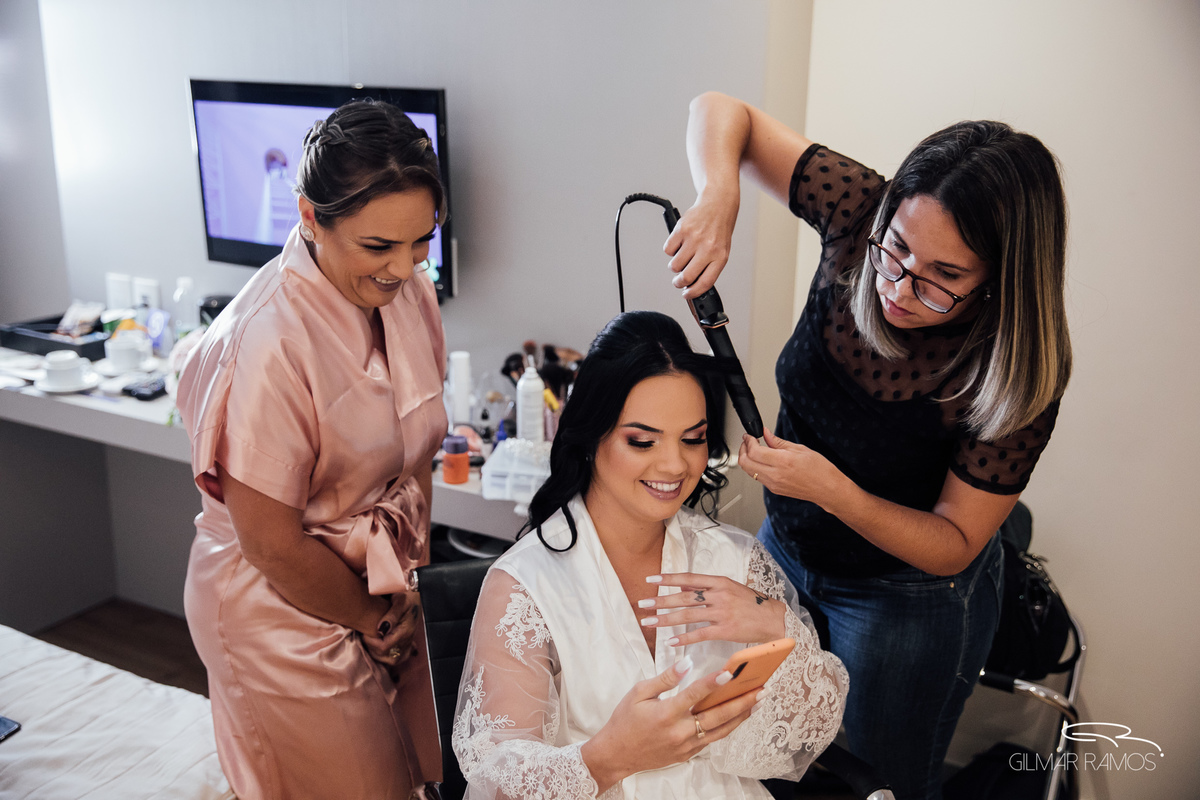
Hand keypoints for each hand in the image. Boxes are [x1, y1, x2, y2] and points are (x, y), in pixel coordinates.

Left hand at [361, 591, 420, 669]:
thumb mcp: (399, 601)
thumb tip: (380, 630)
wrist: (415, 594)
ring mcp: (408, 643)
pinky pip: (400, 659)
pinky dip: (389, 657)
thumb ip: (391, 615)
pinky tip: (382, 650)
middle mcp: (408, 640)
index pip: (384, 646)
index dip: (371, 642)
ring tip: (372, 643)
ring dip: (379, 655)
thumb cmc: (406, 595)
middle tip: (367, 637)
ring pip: (393, 661)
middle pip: (387, 656)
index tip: (364, 632)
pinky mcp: (408, 644)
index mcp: (405, 630)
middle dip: (373, 649)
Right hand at [581, 657, 760, 792]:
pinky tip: (737, 716)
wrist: (616, 754)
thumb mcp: (639, 693)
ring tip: (757, 702)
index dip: (714, 682)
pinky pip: (712, 739)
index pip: (695, 694)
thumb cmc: (625, 719)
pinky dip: (726, 727)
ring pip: (720, 731)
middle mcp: (679, 732)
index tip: (731, 672)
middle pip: (717, 716)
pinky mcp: (687, 754)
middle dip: (741, 701)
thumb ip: (665, 678)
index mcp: (665, 714)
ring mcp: (685, 746)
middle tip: (761, 689)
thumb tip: (686, 662)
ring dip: (740, 716)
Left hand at [641, 572, 785, 646]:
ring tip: (649, 622)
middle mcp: (719, 595)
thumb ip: (708, 588)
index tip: (650, 579)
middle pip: (684, 598)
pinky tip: (670, 641)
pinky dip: (684, 638)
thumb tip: (683, 587)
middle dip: (661, 601)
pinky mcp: (726, 630)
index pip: (688, 579)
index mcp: (719, 582)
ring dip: (666, 619)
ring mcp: (722, 613)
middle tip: (642, 604)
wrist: (774, 619)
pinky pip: (700, 634)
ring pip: (688, 616)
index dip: (668, 579)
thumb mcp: (730, 588)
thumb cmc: (750, 604)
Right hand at [663, 190, 739, 299]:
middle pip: (687, 276)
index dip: (693, 292)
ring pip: (674, 265)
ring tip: (682, 258)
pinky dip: (671, 250)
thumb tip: (693, 284)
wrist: (718, 205)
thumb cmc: (719, 230)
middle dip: (679, 283)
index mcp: (720, 257)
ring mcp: (694, 239)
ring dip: (675, 266)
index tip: (686, 295)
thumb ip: (709, 267)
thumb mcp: (721, 251)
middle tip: (678, 281)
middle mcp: (707, 249)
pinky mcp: (681, 230)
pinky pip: (668, 250)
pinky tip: (679, 244)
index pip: (705, 282)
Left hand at [738, 428, 847, 507]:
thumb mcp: (800, 449)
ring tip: (754, 449)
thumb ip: (778, 442)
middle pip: (745, 463)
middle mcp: (775, 475)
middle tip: (747, 441)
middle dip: (742, 450)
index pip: (754, 451)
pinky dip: (755, 467)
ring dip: (747, 459)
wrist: (828, 489)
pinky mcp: (774, 489)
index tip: (750, 436)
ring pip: (749, 471)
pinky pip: (758, 477)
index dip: (748, 441)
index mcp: (782, 461)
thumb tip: (766, 433)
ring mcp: (773, 484)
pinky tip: (762, 460)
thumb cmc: (820, 470)